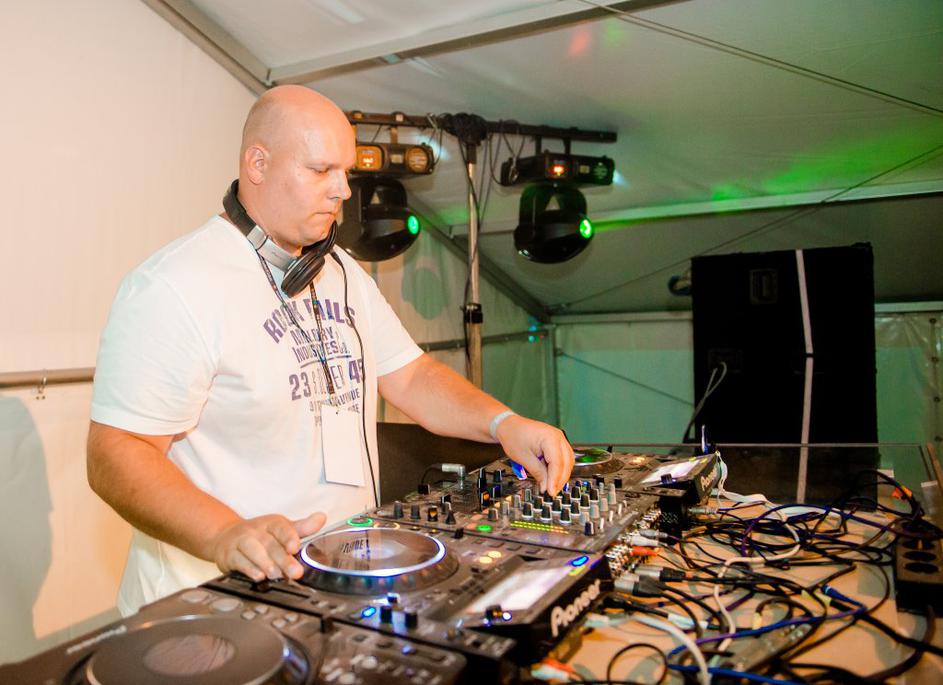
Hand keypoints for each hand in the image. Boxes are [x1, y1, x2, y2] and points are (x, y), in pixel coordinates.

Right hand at [210, 511, 325, 581]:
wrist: (224, 537)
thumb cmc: (259, 535)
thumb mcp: (281, 529)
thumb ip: (303, 528)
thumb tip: (321, 518)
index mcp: (271, 524)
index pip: (281, 527)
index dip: (289, 536)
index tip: (296, 547)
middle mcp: (256, 530)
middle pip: (270, 543)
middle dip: (284, 559)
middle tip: (296, 572)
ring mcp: (241, 541)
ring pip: (252, 550)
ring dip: (265, 562)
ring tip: (276, 574)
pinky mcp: (229, 555)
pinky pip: (238, 561)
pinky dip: (248, 569)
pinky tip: (258, 576)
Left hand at [495, 415, 573, 494]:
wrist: (509, 425)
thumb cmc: (513, 436)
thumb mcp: (524, 458)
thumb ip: (537, 473)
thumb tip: (546, 487)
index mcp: (550, 438)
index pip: (557, 463)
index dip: (555, 480)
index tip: (550, 492)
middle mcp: (558, 437)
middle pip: (566, 463)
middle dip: (560, 480)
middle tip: (551, 492)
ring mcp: (559, 439)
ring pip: (568, 461)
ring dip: (562, 475)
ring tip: (552, 487)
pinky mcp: (557, 443)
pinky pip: (564, 458)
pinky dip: (560, 469)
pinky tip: (553, 477)